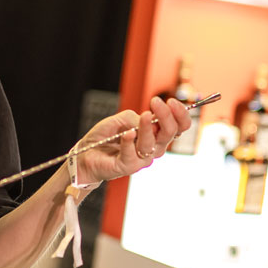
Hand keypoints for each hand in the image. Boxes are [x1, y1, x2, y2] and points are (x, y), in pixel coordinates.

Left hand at [74, 96, 192, 184]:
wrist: (87, 153)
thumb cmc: (106, 136)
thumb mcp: (121, 119)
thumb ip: (134, 117)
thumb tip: (146, 120)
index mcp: (157, 135)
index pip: (178, 126)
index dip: (180, 114)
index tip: (171, 101)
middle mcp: (154, 148)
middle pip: (170, 134)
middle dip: (166, 116)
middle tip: (156, 101)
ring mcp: (142, 159)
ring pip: (152, 144)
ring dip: (148, 128)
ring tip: (144, 115)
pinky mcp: (128, 167)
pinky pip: (132, 155)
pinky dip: (129, 142)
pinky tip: (127, 133)